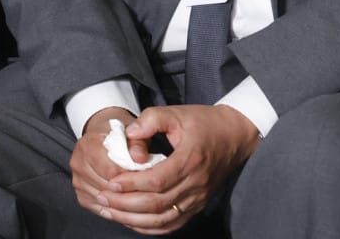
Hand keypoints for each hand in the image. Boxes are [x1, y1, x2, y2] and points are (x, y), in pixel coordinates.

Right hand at [70, 107, 142, 220]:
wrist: (103, 138)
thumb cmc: (119, 135)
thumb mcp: (131, 132)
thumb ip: (137, 143)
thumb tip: (140, 158)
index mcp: (88, 145)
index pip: (111, 170)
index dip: (132, 175)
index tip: (147, 176)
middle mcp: (78, 164)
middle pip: (107, 187)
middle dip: (129, 189)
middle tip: (147, 188)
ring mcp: (78, 182)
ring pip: (105, 200)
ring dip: (124, 201)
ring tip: (140, 195)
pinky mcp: (81, 196)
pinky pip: (101, 209)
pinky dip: (117, 208)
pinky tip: (129, 203)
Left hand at [88, 104, 259, 234]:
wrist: (236, 135)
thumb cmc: (205, 122)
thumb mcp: (178, 113)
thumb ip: (152, 119)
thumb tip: (130, 134)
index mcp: (190, 159)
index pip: (157, 181)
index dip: (131, 184)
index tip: (111, 182)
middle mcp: (196, 183)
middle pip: (157, 204)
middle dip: (125, 204)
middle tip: (103, 198)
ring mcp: (198, 198)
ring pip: (163, 218)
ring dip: (133, 219)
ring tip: (111, 212)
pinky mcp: (198, 205)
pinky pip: (172, 224)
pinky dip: (150, 226)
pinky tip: (132, 221)